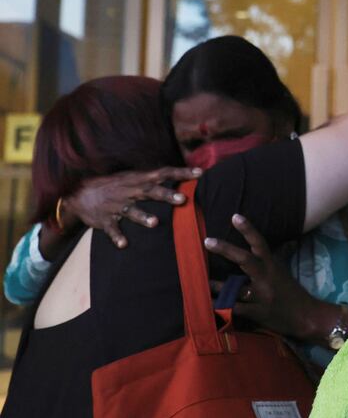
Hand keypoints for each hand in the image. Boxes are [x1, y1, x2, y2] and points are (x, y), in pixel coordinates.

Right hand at [64, 166, 201, 247]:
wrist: (77, 194)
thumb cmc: (114, 187)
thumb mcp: (133, 179)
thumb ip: (155, 180)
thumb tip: (182, 178)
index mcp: (138, 180)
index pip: (163, 173)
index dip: (181, 172)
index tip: (200, 173)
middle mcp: (129, 191)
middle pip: (150, 191)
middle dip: (166, 194)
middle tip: (183, 199)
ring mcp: (116, 205)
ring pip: (131, 211)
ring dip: (143, 217)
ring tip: (155, 223)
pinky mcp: (104, 219)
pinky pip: (112, 228)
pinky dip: (117, 236)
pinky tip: (124, 245)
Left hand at [204, 214, 347, 341]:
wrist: (306, 317)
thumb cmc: (293, 292)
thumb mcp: (286, 272)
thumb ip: (283, 255)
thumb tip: (292, 241)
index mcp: (272, 266)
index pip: (261, 244)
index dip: (249, 230)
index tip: (235, 216)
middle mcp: (266, 278)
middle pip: (246, 260)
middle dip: (226, 250)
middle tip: (207, 241)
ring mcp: (261, 296)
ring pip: (236, 288)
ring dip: (218, 286)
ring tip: (202, 282)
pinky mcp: (257, 313)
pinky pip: (236, 309)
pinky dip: (222, 307)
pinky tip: (209, 304)